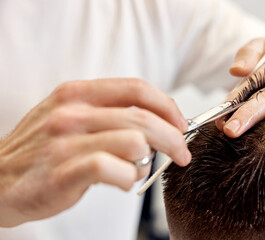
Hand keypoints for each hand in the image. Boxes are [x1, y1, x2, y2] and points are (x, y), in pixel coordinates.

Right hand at [0, 78, 189, 226]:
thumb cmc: (43, 149)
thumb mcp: (70, 116)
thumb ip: (109, 112)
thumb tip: (158, 120)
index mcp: (78, 93)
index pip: (137, 89)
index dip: (168, 105)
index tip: (181, 123)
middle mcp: (72, 112)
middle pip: (144, 118)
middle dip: (173, 138)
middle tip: (182, 154)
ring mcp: (66, 141)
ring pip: (134, 143)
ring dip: (147, 161)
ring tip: (136, 169)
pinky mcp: (63, 171)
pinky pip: (114, 169)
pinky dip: (128, 178)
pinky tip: (122, 181)